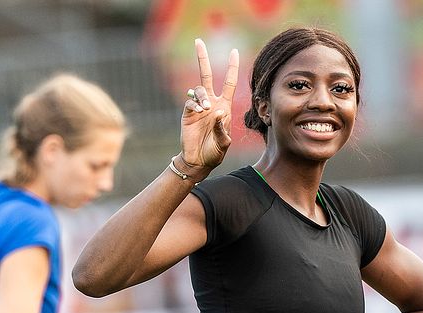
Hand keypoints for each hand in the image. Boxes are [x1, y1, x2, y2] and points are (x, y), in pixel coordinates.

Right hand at [180, 38, 238, 173]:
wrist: (199, 161)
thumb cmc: (215, 152)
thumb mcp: (224, 143)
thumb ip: (222, 129)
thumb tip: (217, 113)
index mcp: (224, 106)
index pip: (229, 82)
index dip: (231, 67)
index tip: (234, 51)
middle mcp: (211, 103)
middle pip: (206, 75)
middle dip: (203, 58)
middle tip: (198, 41)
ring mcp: (198, 107)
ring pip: (198, 89)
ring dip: (202, 96)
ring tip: (206, 108)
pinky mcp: (187, 113)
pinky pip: (189, 102)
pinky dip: (194, 104)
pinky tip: (198, 112)